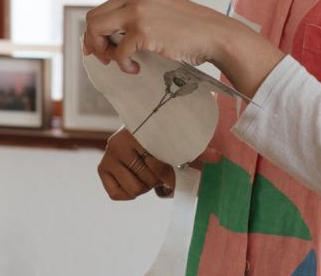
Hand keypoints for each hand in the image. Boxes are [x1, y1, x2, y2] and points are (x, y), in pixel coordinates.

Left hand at [82, 0, 284, 97]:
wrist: (217, 36)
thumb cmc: (193, 30)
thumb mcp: (162, 12)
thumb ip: (139, 15)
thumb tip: (112, 36)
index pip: (104, 7)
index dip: (96, 30)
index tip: (102, 46)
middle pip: (94, 17)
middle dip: (93, 40)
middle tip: (103, 57)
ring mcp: (138, 12)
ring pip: (97, 30)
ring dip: (102, 50)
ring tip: (118, 61)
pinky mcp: (143, 31)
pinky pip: (118, 51)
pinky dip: (123, 64)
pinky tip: (135, 68)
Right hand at [98, 128, 221, 199]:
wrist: (139, 126)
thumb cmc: (162, 135)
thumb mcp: (178, 142)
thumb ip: (197, 150)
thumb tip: (218, 157)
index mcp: (137, 133)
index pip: (156, 164)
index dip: (170, 174)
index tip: (177, 175)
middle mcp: (117, 143)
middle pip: (147, 180)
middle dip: (157, 179)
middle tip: (159, 170)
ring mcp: (108, 156)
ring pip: (135, 189)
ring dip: (146, 185)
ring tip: (149, 173)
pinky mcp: (102, 168)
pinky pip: (117, 194)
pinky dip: (129, 193)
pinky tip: (136, 180)